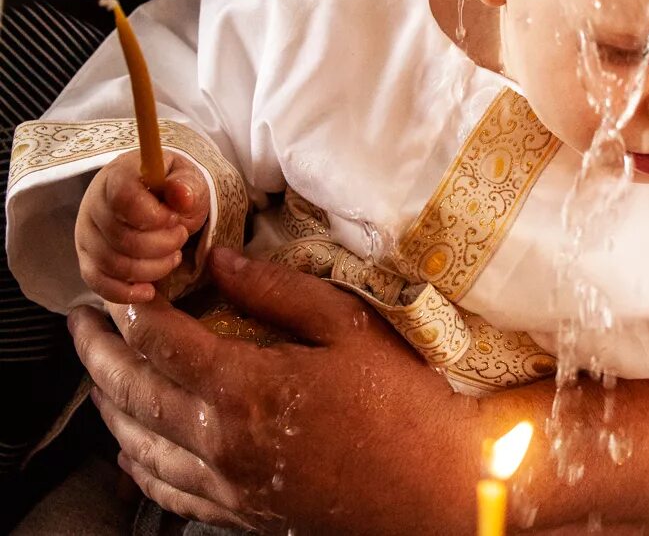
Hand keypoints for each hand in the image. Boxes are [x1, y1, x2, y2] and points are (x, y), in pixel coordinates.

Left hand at [72, 247, 648, 531]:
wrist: (441, 484)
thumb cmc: (404, 400)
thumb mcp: (348, 326)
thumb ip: (277, 291)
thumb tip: (222, 263)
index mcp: (242, 389)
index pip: (156, 342)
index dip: (129, 309)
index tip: (121, 285)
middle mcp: (217, 442)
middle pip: (129, 393)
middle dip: (97, 352)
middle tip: (81, 322)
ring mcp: (224, 484)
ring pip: (135, 442)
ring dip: (107, 403)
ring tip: (100, 370)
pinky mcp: (238, 511)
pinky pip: (162, 488)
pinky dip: (134, 459)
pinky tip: (134, 443)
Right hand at [76, 150, 210, 303]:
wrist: (157, 201)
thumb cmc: (172, 189)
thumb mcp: (188, 179)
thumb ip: (187, 184)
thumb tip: (182, 196)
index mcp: (118, 176)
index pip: (124, 199)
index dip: (155, 216)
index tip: (175, 218)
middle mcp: (94, 205)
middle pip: (122, 238)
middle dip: (163, 244)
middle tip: (181, 235)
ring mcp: (87, 236)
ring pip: (113, 264)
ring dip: (153, 268)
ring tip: (173, 255)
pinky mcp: (88, 261)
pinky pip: (98, 284)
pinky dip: (125, 293)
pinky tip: (149, 291)